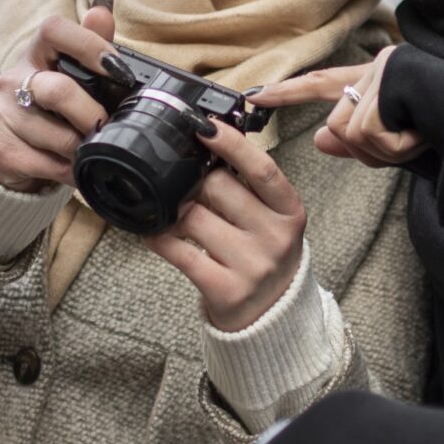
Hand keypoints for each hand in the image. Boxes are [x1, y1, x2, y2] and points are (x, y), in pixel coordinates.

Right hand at [0, 1, 120, 192]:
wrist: (12, 148)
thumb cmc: (51, 105)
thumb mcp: (70, 71)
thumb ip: (90, 41)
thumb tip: (104, 5)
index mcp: (35, 53)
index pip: (55, 30)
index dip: (90, 45)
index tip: (119, 70)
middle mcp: (12, 80)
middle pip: (58, 91)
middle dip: (92, 114)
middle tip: (108, 126)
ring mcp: (2, 115)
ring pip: (56, 136)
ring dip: (84, 149)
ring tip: (94, 151)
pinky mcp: (1, 150)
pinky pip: (46, 165)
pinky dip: (70, 171)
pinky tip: (76, 169)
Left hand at [145, 119, 307, 330]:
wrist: (272, 317)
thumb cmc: (264, 255)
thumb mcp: (273, 219)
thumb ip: (249, 187)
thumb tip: (206, 144)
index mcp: (289, 212)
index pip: (262, 170)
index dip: (232, 144)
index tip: (205, 126)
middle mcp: (275, 238)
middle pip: (218, 188)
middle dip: (193, 181)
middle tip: (186, 186)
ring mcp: (251, 265)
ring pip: (192, 217)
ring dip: (172, 210)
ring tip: (171, 212)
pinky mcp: (224, 289)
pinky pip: (178, 251)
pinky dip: (158, 236)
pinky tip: (153, 231)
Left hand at [254, 48, 422, 167]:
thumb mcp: (396, 142)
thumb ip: (354, 141)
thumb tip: (318, 140)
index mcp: (374, 81)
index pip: (319, 84)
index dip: (285, 92)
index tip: (252, 95)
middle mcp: (374, 68)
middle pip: (337, 126)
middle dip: (370, 151)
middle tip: (408, 144)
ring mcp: (381, 68)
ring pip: (352, 132)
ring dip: (387, 149)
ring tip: (419, 137)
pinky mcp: (390, 72)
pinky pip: (371, 130)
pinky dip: (397, 146)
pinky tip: (421, 134)